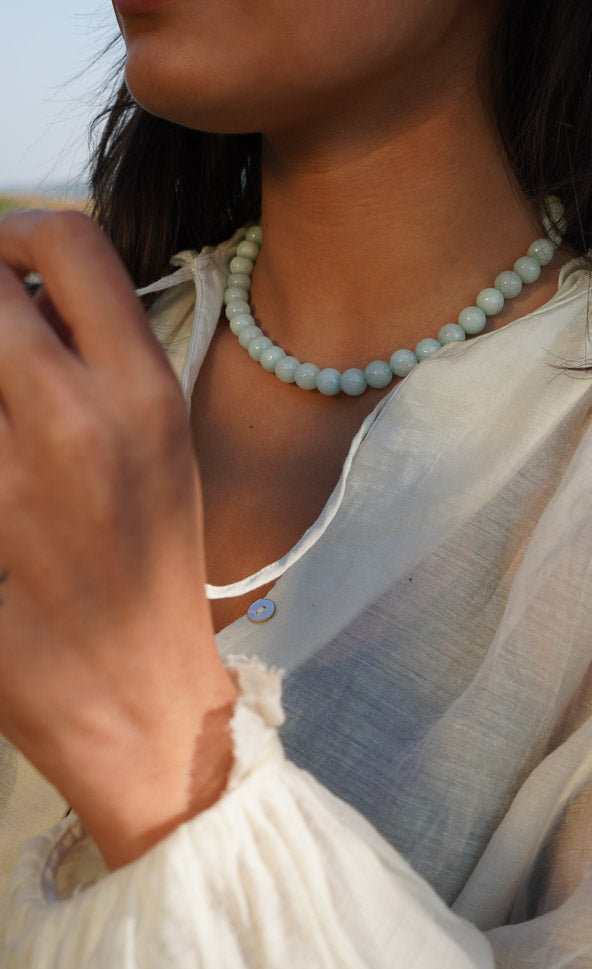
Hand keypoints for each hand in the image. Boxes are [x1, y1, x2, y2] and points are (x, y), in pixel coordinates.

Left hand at [0, 211, 236, 867]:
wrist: (141, 696)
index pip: (66, 240)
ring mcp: (14, 483)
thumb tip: (22, 300)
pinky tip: (3, 489)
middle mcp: (78, 421)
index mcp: (144, 393)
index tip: (3, 269)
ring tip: (4, 427)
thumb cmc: (155, 570)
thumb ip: (97, 363)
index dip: (14, 232)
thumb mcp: (159, 452)